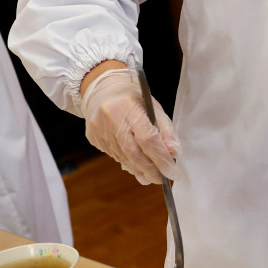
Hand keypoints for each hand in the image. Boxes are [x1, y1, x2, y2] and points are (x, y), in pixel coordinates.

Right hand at [82, 64, 177, 185]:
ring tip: (151, 175)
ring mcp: (100, 129)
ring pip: (123, 158)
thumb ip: (165, 130)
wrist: (102, 88)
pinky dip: (128, 163)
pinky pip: (114, 156)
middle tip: (161, 179)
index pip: (147, 138)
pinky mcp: (93, 137)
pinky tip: (136, 164)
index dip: (160, 158)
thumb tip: (173, 153)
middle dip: (150, 169)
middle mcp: (111, 118)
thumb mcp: (153, 107)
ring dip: (139, 169)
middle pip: (133, 153)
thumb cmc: (132, 97)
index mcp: (128, 106)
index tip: (171, 171)